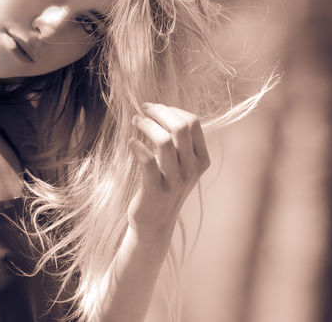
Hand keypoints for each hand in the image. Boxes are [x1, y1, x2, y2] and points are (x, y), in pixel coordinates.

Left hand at [128, 103, 210, 240]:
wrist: (155, 223)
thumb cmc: (164, 186)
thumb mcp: (180, 164)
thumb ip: (178, 141)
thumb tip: (160, 110)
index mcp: (201, 158)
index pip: (193, 122)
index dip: (171, 109)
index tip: (154, 108)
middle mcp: (192, 168)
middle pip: (180, 127)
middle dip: (159, 112)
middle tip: (142, 109)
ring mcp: (175, 180)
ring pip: (164, 141)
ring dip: (146, 125)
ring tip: (135, 122)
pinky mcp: (156, 190)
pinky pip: (147, 161)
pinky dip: (137, 147)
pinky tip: (131, 143)